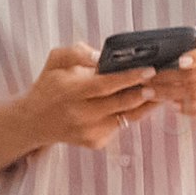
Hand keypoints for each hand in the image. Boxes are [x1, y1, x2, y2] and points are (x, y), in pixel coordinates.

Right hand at [0, 44, 163, 156]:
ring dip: (146, 104)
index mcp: (71, 92)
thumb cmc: (50, 86)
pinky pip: (121, 126)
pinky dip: (133, 114)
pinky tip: (141, 103)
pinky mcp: (95, 142)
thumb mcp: (56, 60)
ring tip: (159, 90)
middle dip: (145, 91)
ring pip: (127, 117)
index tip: (150, 70)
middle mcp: (80, 114)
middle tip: (161, 80)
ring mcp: (89, 131)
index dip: (130, 77)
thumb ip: (77, 52)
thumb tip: (101, 56)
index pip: (106, 85)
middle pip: (121, 103)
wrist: (34, 121)